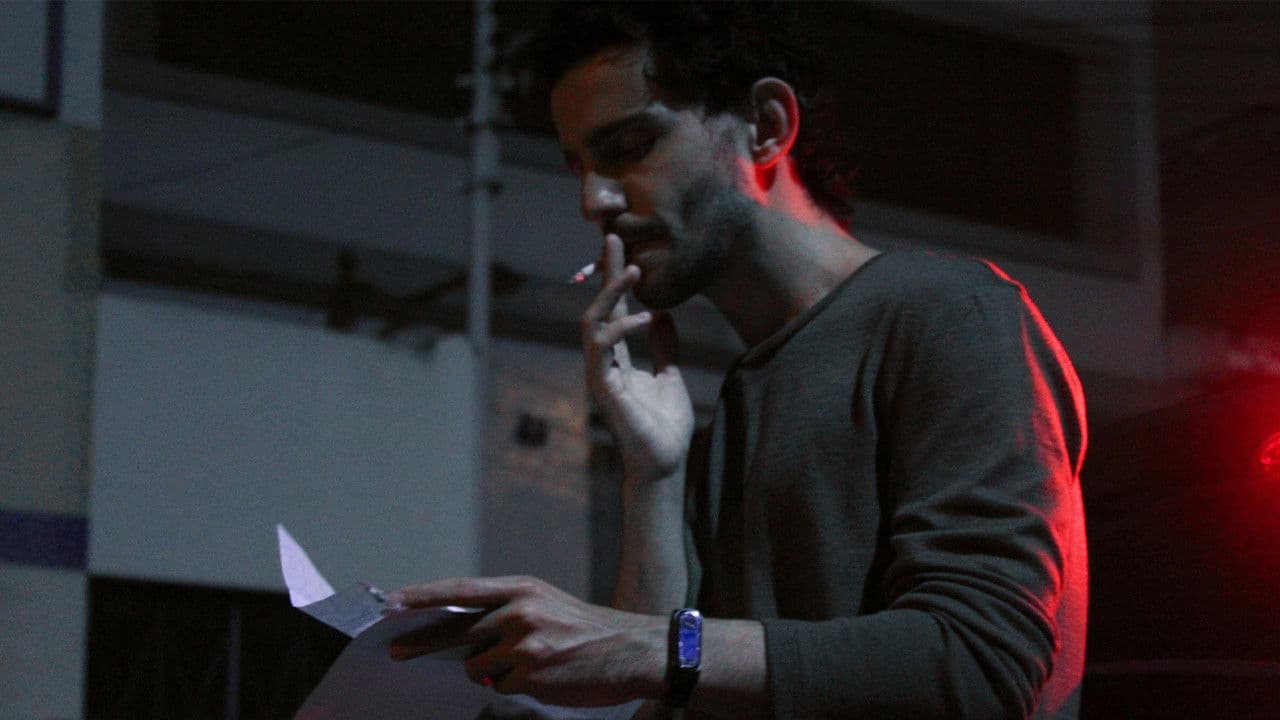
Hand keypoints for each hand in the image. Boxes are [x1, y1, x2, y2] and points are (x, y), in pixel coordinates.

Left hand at [388, 576, 665, 706]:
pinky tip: (545, 677)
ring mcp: (524, 643)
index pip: (462, 590)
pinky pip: (499, 688)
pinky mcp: (531, 674)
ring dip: (493, 673)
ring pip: (477, 667)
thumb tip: (461, 639)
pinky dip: (514, 687)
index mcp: (522, 588)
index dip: (423, 596)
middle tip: (395, 652)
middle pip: (456, 631)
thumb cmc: (585, 629)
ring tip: (534, 664)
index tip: (391, 602)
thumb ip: (504, 613)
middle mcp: (519, 611)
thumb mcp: (545, 604)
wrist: (632, 650)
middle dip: (425, 643)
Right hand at [582, 234, 694, 481]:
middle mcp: (603, 362)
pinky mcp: (603, 387)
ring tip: (633, 271)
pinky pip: (601, 348)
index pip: (613, 309)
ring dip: (611, 294)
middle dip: (605, 273)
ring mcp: (599, 374)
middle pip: (597, 307)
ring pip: (592, 322)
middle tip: (615, 238)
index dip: (615, 278)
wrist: (664, 462)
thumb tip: (662, 314)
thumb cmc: (664, 425)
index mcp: (617, 357)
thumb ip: (663, 346)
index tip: (621, 247)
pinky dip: (620, 328)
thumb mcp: (670, 374)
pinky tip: (644, 316)